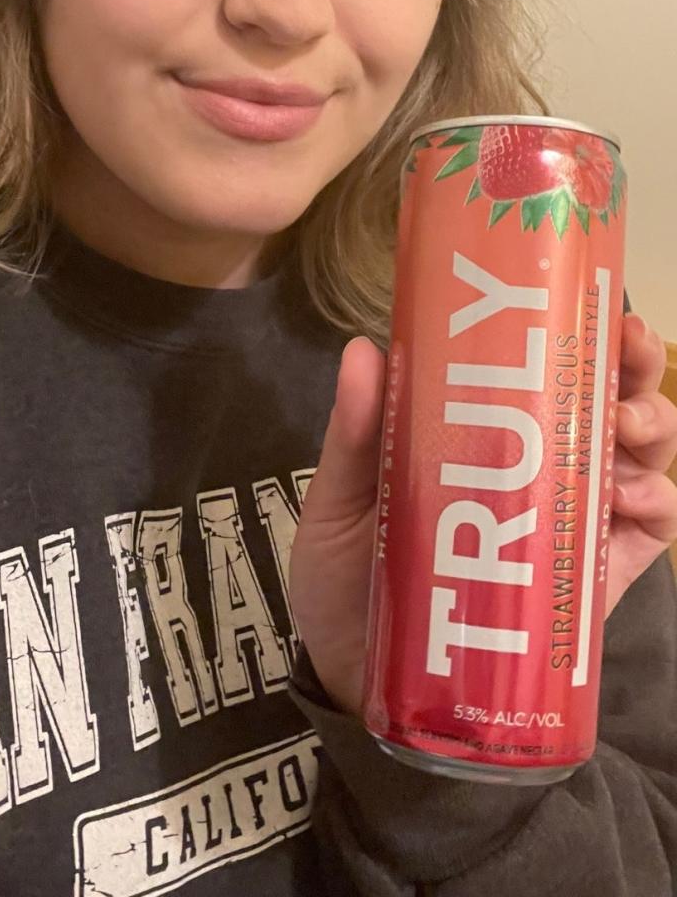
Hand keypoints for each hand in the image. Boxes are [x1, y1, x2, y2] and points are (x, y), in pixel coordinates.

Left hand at [290, 317, 676, 716]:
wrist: (359, 681)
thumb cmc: (347, 580)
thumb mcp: (340, 503)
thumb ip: (354, 436)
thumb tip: (366, 350)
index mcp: (480, 435)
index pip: (543, 367)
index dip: (578, 330)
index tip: (591, 305)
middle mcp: (536, 468)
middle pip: (607, 399)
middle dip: (634, 366)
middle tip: (626, 351)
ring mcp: (567, 521)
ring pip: (639, 455)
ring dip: (650, 424)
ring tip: (622, 423)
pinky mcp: (589, 579)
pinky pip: (648, 531)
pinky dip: (654, 501)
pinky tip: (624, 495)